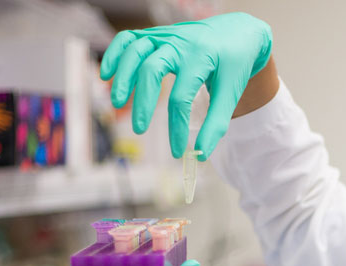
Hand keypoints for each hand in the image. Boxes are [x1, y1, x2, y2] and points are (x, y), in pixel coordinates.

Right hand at [100, 12, 272, 158]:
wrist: (239, 32)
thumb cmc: (234, 64)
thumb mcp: (232, 92)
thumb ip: (217, 123)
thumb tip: (201, 154)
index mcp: (202, 57)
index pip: (181, 97)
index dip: (176, 128)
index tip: (177, 151)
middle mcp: (180, 42)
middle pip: (151, 70)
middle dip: (142, 102)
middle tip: (140, 129)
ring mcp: (165, 35)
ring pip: (135, 51)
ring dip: (123, 76)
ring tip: (117, 103)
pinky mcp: (156, 34)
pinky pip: (128, 38)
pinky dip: (114, 53)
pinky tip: (106, 74)